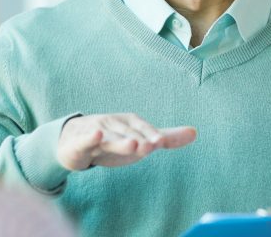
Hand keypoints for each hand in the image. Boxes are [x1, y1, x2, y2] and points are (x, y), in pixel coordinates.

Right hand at [56, 113, 196, 170]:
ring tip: (133, 144)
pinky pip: (85, 140)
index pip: (144, 129)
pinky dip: (91, 137)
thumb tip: (195, 132)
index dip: (152, 135)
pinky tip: (97, 134)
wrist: (74, 142)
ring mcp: (97, 132)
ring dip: (120, 141)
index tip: (162, 142)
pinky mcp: (80, 143)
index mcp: (131, 124)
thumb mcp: (142, 139)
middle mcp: (115, 125)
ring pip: (110, 138)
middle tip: (152, 145)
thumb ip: (168, 138)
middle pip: (129, 134)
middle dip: (140, 140)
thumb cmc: (114, 140)